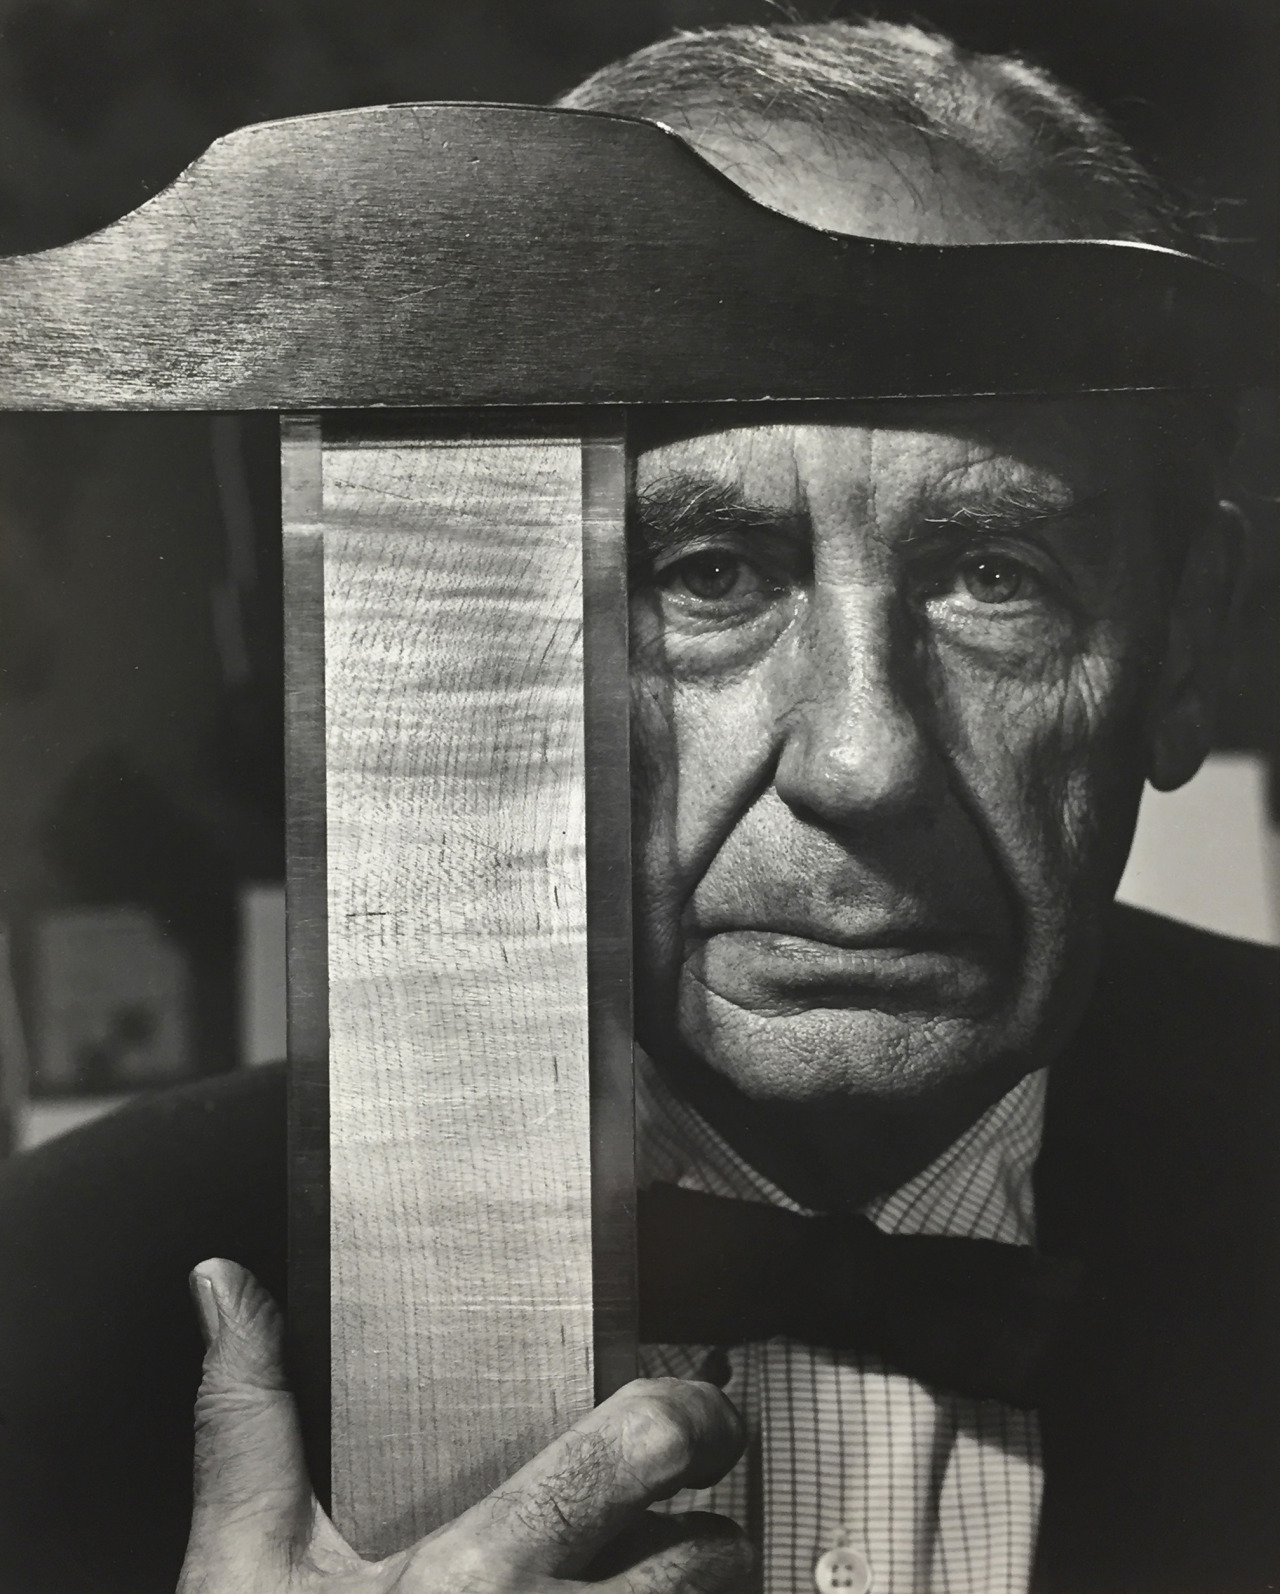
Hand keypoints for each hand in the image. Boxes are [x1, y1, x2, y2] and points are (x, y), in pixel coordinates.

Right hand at [179, 1259, 752, 1592]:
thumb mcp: (244, 1571)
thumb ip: (249, 1424)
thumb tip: (228, 1292)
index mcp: (478, 1578)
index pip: (641, 1451)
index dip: (692, 1416)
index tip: (697, 1413)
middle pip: (711, 1558)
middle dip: (706, 1531)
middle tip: (678, 1517)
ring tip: (645, 1591)